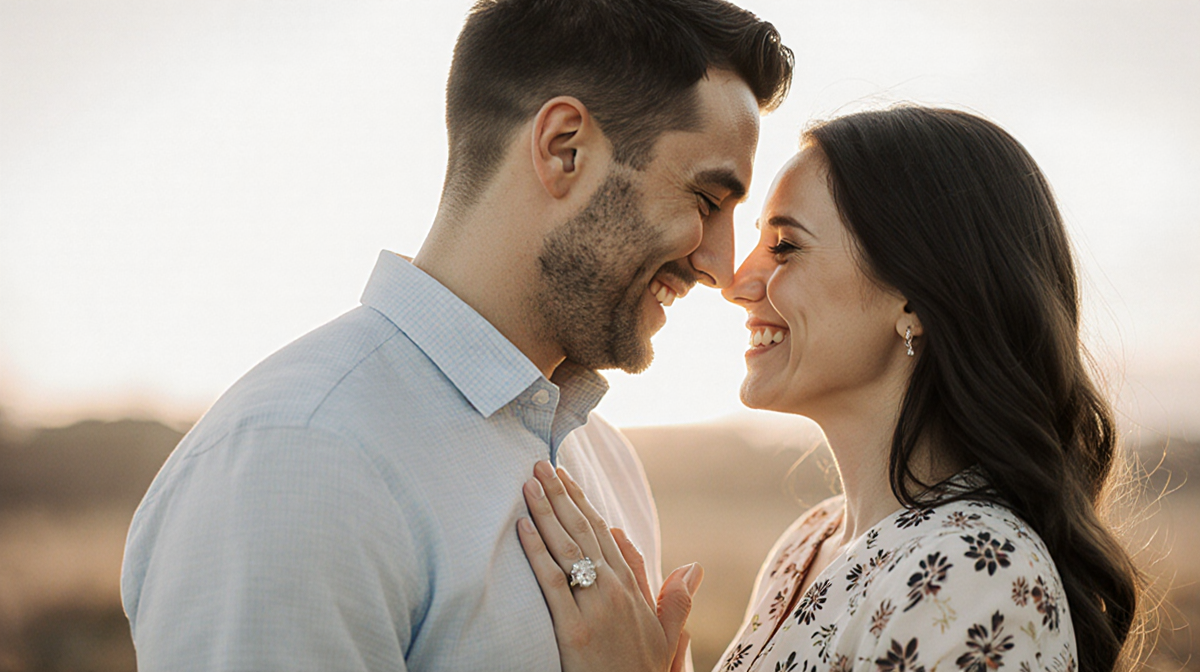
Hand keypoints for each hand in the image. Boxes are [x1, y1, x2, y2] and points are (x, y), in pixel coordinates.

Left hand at [518, 461, 702, 671]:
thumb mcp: (667, 637)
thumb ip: (675, 599)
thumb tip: (694, 566)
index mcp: (634, 589)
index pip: (605, 534)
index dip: (583, 503)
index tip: (566, 478)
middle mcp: (615, 592)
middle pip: (584, 532)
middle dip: (561, 495)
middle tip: (539, 464)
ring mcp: (594, 609)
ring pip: (568, 549)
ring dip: (546, 512)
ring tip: (528, 483)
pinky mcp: (572, 630)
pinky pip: (551, 582)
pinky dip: (536, 551)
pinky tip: (522, 526)